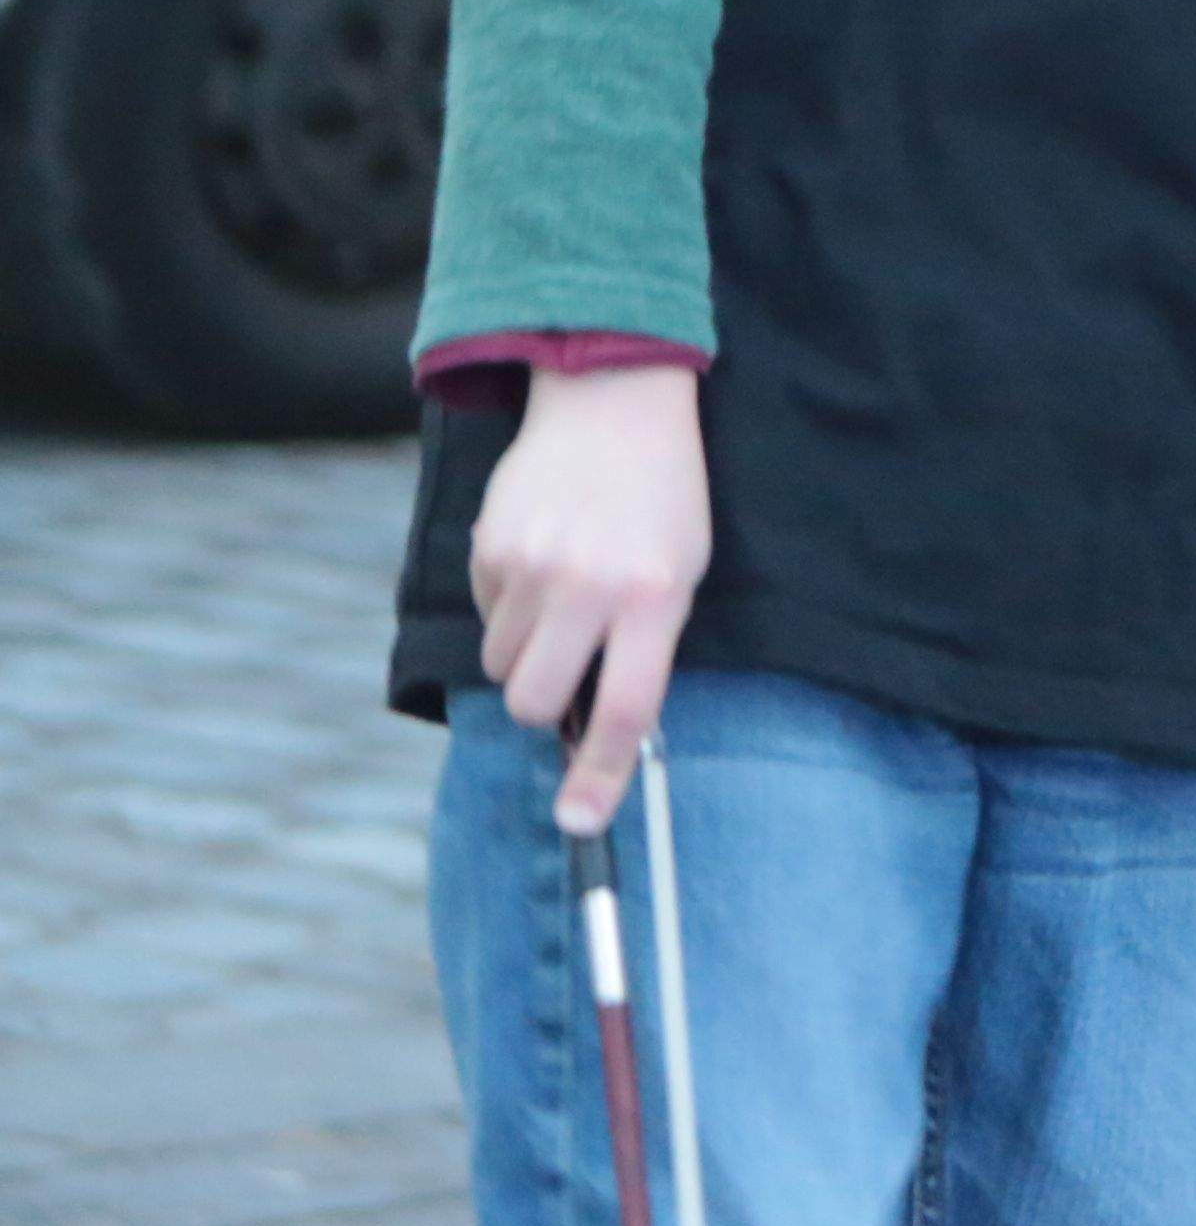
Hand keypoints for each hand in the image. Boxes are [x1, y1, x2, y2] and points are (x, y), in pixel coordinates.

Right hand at [469, 360, 710, 837]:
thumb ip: (644, 645)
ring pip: (501, 664)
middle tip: (564, 672)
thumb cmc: (663, 500)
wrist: (615, 404)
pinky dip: (508, 606)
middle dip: (539, 706)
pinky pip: (486, 614)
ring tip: (564, 594)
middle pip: (532, 701)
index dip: (599, 774)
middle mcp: (589, 587)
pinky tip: (542, 558)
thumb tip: (594, 731)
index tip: (579, 821)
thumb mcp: (680, 570)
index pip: (623, 709)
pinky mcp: (489, 546)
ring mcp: (533, 566)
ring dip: (525, 650)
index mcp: (653, 598)